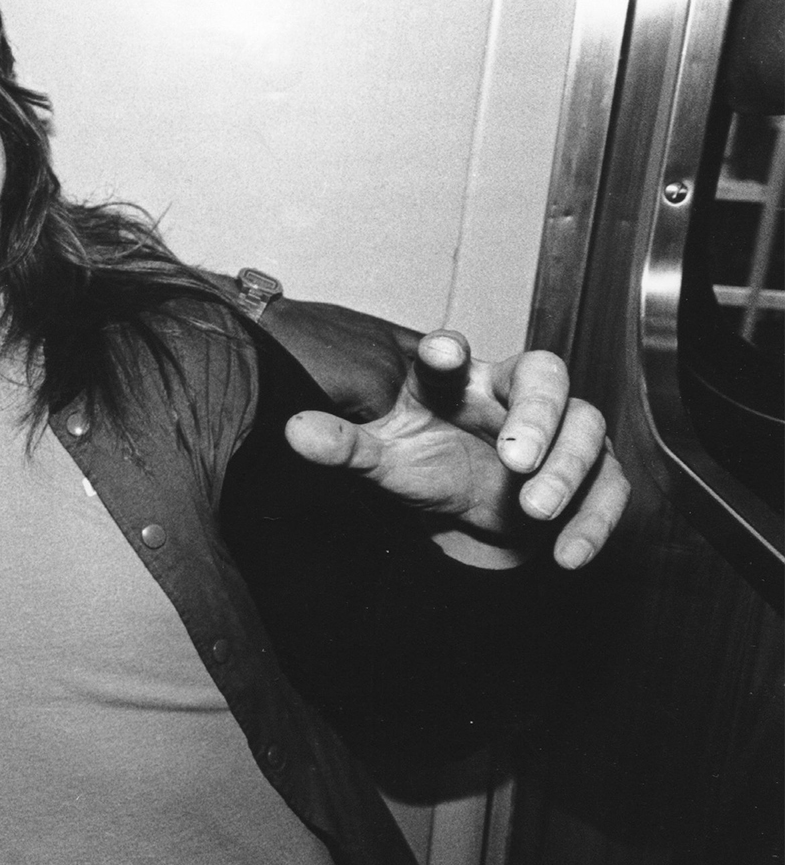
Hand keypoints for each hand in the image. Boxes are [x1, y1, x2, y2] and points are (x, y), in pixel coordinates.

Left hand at [285, 330, 629, 568]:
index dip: (450, 351)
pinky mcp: (591, 474)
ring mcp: (561, 431)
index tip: (441, 352)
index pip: (455, 355)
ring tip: (534, 509)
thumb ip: (344, 444)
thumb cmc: (425, 462)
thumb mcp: (382, 458)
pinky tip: (568, 554)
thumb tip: (295, 430)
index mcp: (457, 380)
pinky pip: (610, 487)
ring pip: (587, 428)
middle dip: (536, 414)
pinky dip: (595, 521)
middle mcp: (513, 395)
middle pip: (544, 377)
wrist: (465, 510)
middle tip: (516, 458)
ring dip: (566, 469)